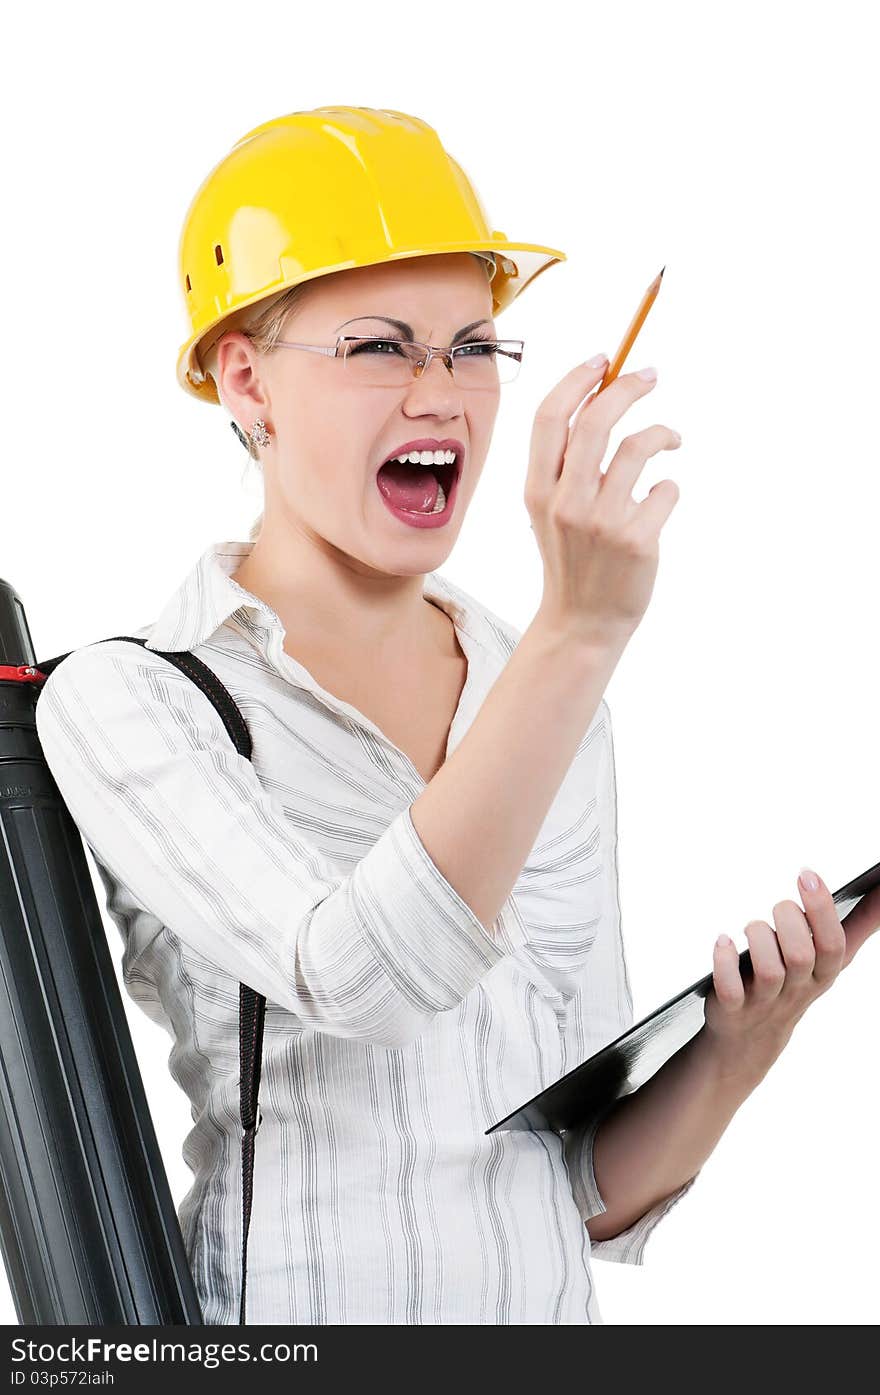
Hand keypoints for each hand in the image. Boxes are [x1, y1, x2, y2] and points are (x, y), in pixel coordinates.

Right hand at [525, 356, 681, 652]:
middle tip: (650, 375)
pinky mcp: (637, 541)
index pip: (550, 417)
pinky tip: (658, 505)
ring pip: (640, 447)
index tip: (604, 360)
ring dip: (663, 434)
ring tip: (672, 440)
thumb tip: (602, 396)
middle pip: (596, 422)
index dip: (578, 380)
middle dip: (627, 388)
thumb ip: (567, 463)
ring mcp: (602, 523)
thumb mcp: (551, 510)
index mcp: (538, 490)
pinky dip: (668, 489)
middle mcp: (566, 503)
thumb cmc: (573, 556)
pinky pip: (665, 490)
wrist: (583, 622)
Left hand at [703, 870, 879, 1081]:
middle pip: (801, 956)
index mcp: (823, 972)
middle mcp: (797, 988)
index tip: (807, 876)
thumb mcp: (830, 958)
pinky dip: (725, 962)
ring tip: (752, 927)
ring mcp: (764, 1001)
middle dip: (787, 921)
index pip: (833, 944)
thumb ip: (859, 924)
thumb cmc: (795, 982)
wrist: (752, 1036)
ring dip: (757, 937)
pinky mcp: (733, 1008)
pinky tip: (724, 942)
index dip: (821, 909)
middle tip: (778, 908)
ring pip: (768, 971)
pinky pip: (730, 988)